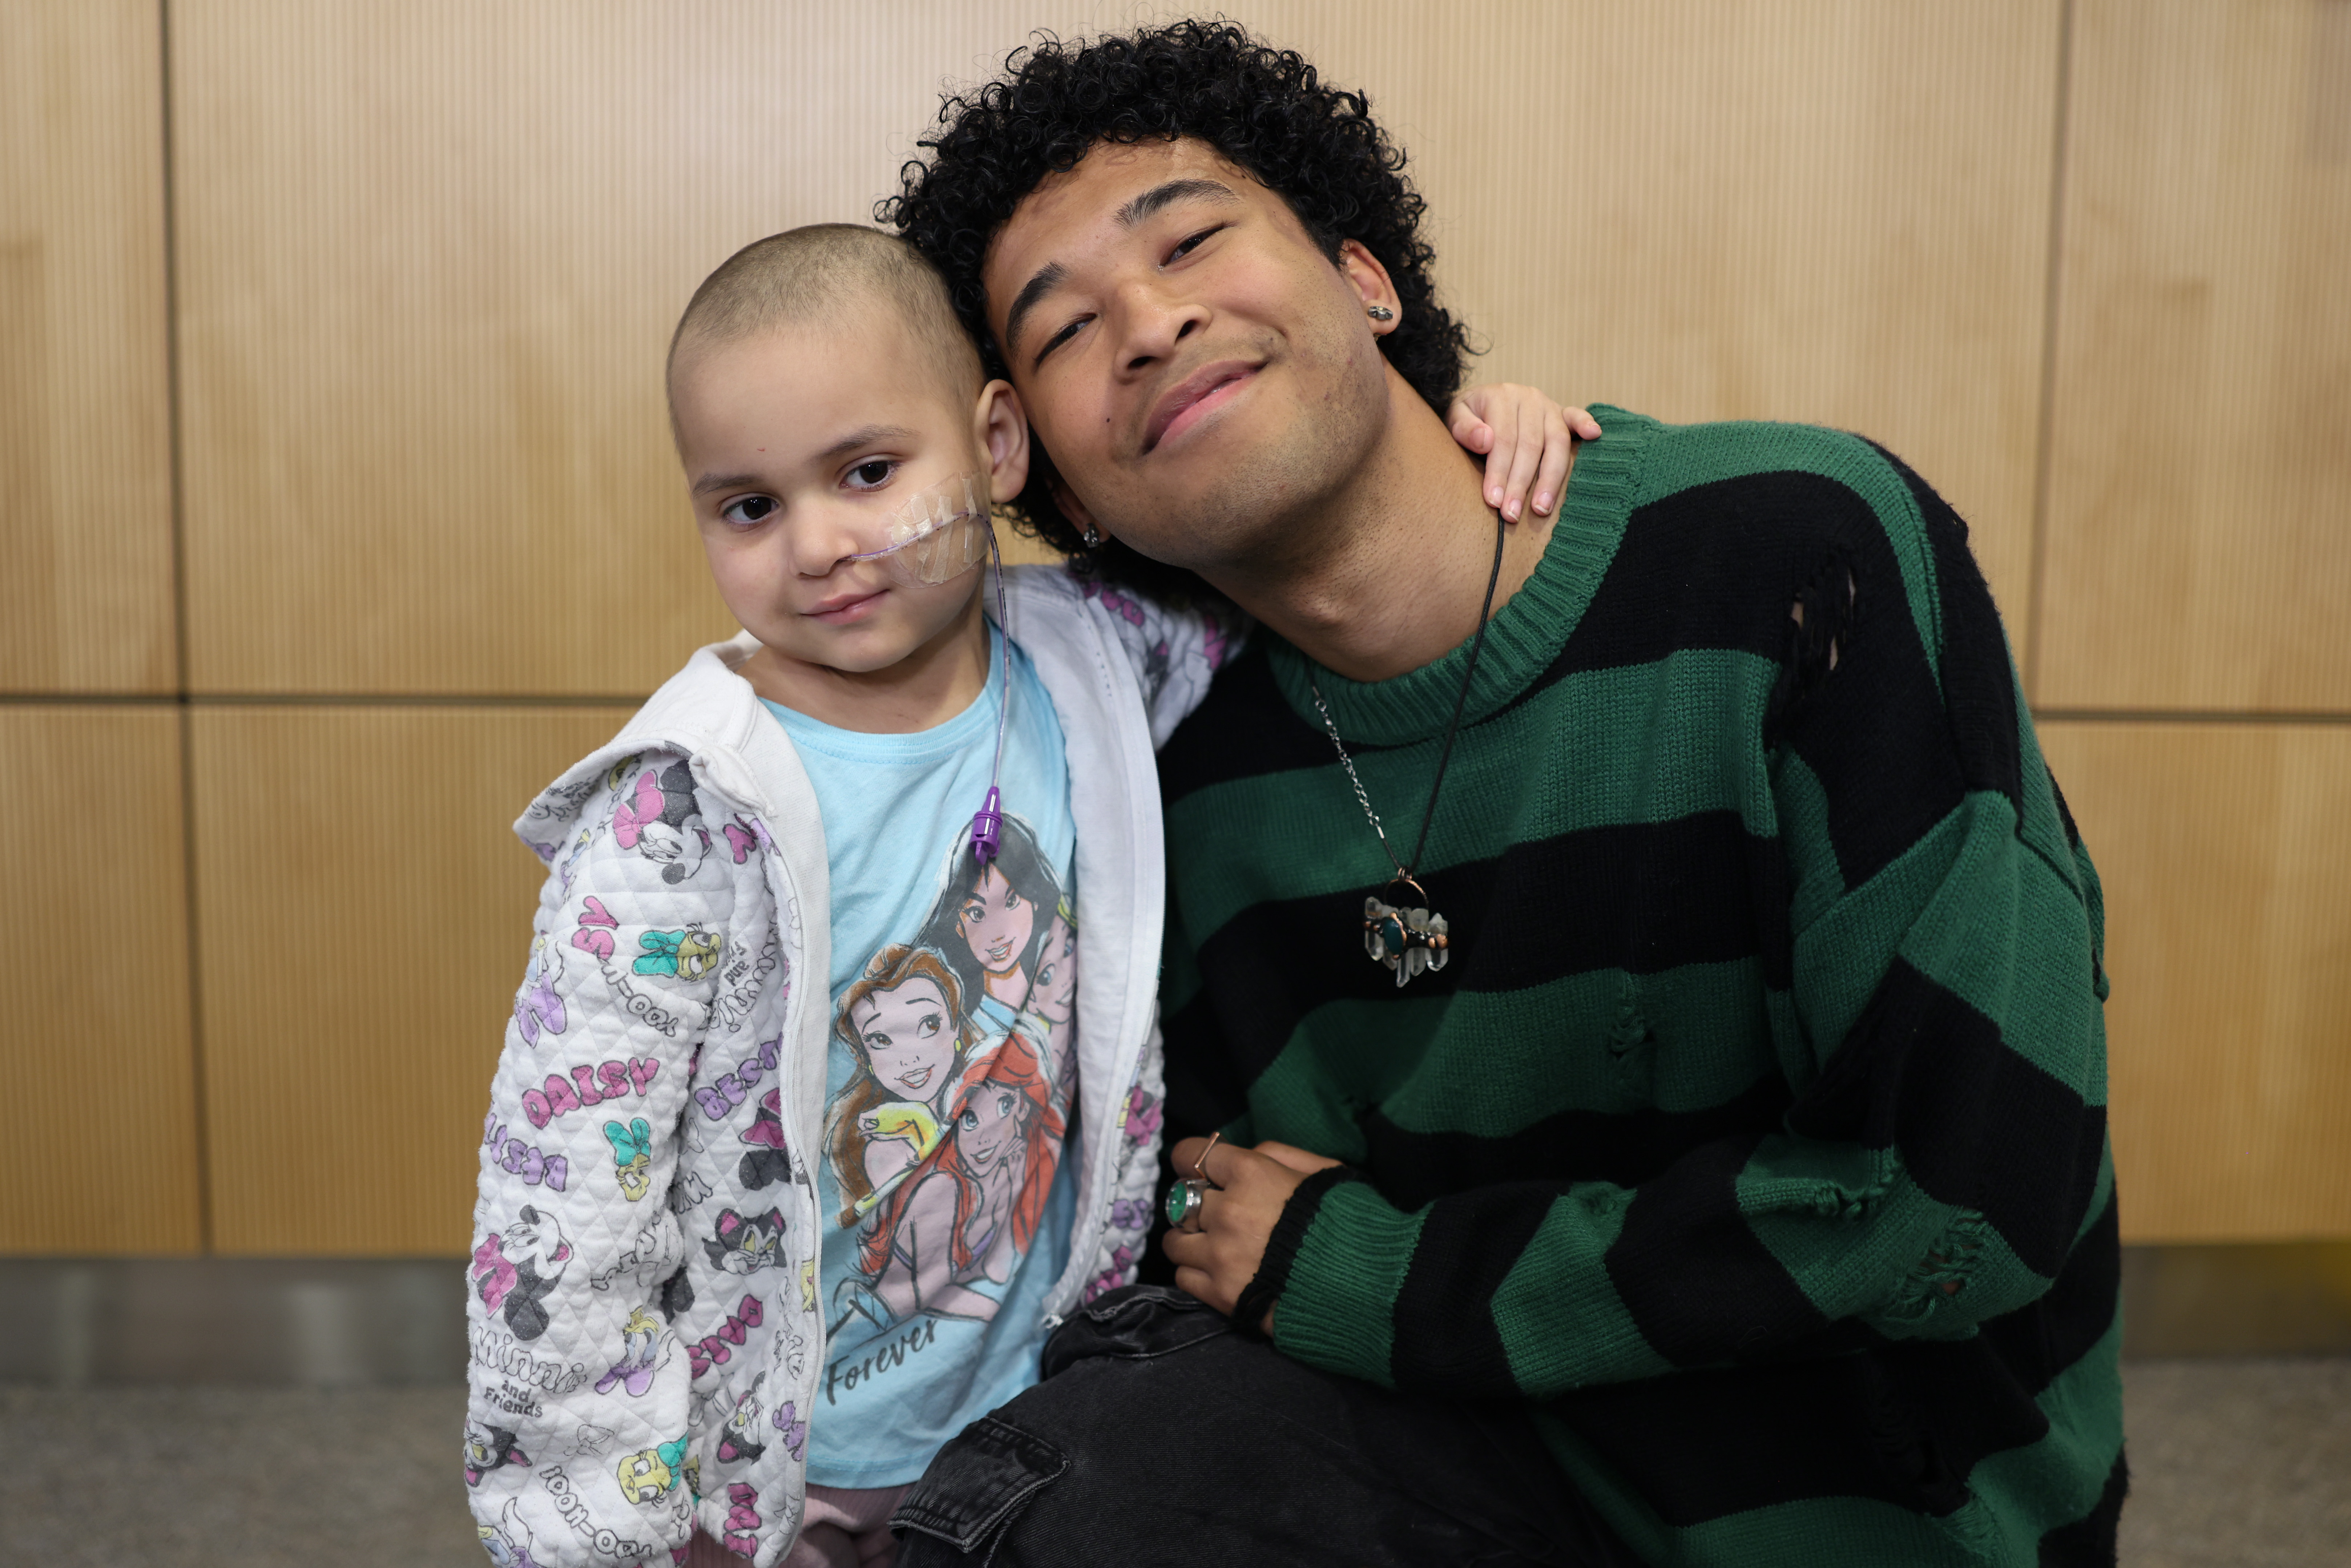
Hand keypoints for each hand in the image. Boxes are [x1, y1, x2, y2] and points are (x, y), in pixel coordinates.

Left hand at [1160, 1138, 1342, 1333]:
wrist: (1369, 1287)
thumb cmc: (1351, 1221)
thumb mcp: (1323, 1171)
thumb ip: (1278, 1155)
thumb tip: (1243, 1154)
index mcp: (1251, 1174)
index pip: (1192, 1154)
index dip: (1194, 1161)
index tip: (1202, 1171)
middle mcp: (1228, 1212)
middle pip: (1185, 1199)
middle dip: (1200, 1203)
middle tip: (1220, 1213)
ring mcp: (1221, 1256)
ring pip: (1175, 1241)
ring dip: (1191, 1239)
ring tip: (1214, 1244)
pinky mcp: (1221, 1295)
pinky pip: (1183, 1277)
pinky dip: (1195, 1271)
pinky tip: (1217, 1269)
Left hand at [1447, 383, 1600, 522]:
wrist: (1477, 402)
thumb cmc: (1467, 418)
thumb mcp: (1454, 417)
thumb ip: (1463, 428)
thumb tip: (1485, 441)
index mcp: (1501, 397)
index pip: (1503, 440)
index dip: (1499, 472)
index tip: (1493, 501)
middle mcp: (1528, 398)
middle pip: (1530, 445)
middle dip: (1521, 483)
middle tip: (1512, 514)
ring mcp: (1547, 405)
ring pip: (1556, 442)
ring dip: (1551, 477)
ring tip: (1542, 508)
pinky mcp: (1561, 412)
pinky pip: (1575, 416)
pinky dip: (1586, 424)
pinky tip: (1595, 435)